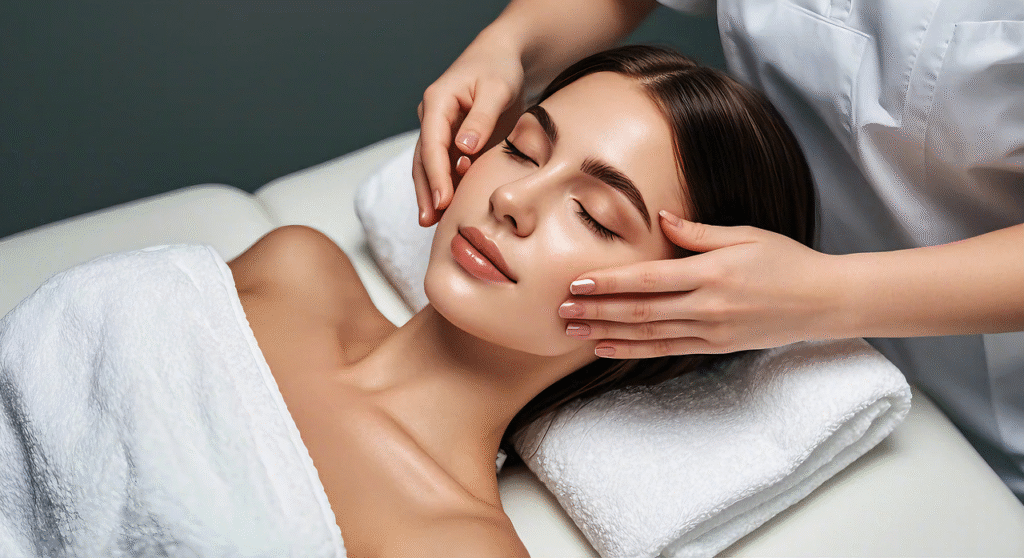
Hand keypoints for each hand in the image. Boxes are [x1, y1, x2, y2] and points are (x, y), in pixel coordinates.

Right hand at [413, 33, 525, 226]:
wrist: (503, 59)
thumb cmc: (501, 70)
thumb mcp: (497, 89)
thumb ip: (481, 119)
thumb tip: (463, 149)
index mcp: (437, 102)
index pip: (432, 144)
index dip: (436, 175)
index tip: (443, 201)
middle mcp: (432, 117)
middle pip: (423, 160)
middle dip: (426, 191)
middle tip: (429, 221)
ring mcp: (439, 129)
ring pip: (430, 166)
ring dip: (431, 193)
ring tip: (432, 223)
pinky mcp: (451, 140)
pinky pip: (446, 167)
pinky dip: (447, 186)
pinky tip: (449, 209)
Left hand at [561, 211, 842, 357]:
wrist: (823, 301)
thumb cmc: (785, 260)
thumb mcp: (745, 235)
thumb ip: (698, 232)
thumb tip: (661, 218)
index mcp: (712, 273)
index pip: (648, 279)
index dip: (610, 283)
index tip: (577, 283)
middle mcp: (707, 306)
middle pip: (640, 311)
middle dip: (597, 311)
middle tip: (560, 311)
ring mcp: (711, 331)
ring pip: (648, 335)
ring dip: (607, 333)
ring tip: (573, 331)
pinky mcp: (716, 347)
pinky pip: (666, 350)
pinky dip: (633, 350)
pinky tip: (607, 347)